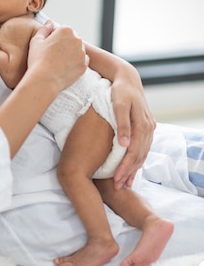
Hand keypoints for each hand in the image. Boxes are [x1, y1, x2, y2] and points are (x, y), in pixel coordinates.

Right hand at [27, 21, 88, 94]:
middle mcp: (77, 40)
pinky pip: (81, 62)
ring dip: (71, 54)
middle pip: (72, 40)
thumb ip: (44, 29)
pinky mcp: (84, 66)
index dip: (55, 38)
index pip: (63, 31)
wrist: (44, 80)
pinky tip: (64, 68)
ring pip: (77, 51)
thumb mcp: (36, 40)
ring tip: (58, 63)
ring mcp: (82, 53)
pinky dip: (75, 64)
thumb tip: (50, 22)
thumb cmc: (38, 59)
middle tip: (53, 56)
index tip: (48, 47)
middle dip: (65, 45)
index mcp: (66, 30)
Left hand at [111, 70, 155, 188]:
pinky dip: (138, 160)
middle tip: (118, 187)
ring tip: (125, 183)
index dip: (125, 167)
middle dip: (129, 173)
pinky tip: (133, 168)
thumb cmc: (119, 91)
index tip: (116, 179)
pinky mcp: (146, 127)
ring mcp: (149, 128)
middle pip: (139, 156)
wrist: (128, 79)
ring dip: (134, 169)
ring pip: (143, 154)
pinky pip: (143, 148)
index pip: (134, 152)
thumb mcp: (118, 104)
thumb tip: (124, 144)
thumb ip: (121, 124)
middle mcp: (148, 128)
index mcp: (142, 124)